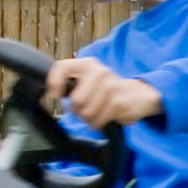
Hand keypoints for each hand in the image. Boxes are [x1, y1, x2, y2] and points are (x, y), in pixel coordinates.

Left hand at [41, 55, 163, 125]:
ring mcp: (110, 85)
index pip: (62, 67)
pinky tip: (102, 117)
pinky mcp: (118, 101)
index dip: (54, 82)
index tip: (54, 95)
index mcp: (86, 64)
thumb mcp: (88, 79)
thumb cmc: (105, 88)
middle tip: (83, 107)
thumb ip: (70, 81)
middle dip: (77, 110)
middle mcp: (98, 71)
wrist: (136, 94)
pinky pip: (97, 120)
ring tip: (95, 111)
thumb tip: (51, 92)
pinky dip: (97, 123)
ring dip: (88, 117)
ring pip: (86, 112)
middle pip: (76, 100)